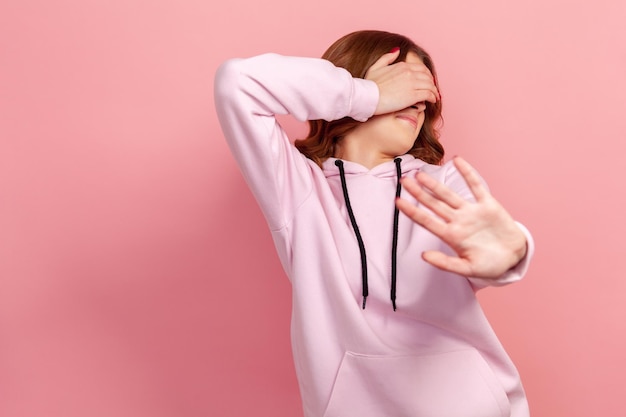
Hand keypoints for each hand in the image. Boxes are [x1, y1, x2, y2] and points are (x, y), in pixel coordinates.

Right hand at [365, 48, 438, 115]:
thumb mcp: (375, 67)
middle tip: (433, 89)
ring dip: (434, 91)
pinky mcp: (413, 95)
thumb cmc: (368, 84)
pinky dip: (433, 97)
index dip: (426, 74)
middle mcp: (409, 72)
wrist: (367, 96)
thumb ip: (387, 58)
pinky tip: (433, 101)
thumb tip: (396, 50)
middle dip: (431, 82)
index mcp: (402, 65)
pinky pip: (428, 94)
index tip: (427, 80)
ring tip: (435, 96)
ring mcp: (412, 83)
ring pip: (430, 85)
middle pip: (427, 76)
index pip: (420, 68)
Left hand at [395, 157, 527, 278]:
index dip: (412, 211)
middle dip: (418, 193)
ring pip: (449, 195)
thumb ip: (446, 263)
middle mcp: (458, 221)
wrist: (514, 257)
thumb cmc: (489, 265)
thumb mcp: (468, 269)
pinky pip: (476, 186)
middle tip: (403, 180)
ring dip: (435, 184)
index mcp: (451, 236)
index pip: (426, 221)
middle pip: (434, 204)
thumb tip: (424, 256)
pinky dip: (467, 173)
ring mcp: (471, 212)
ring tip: (420, 173)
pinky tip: (457, 160)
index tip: (397, 202)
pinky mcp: (488, 205)